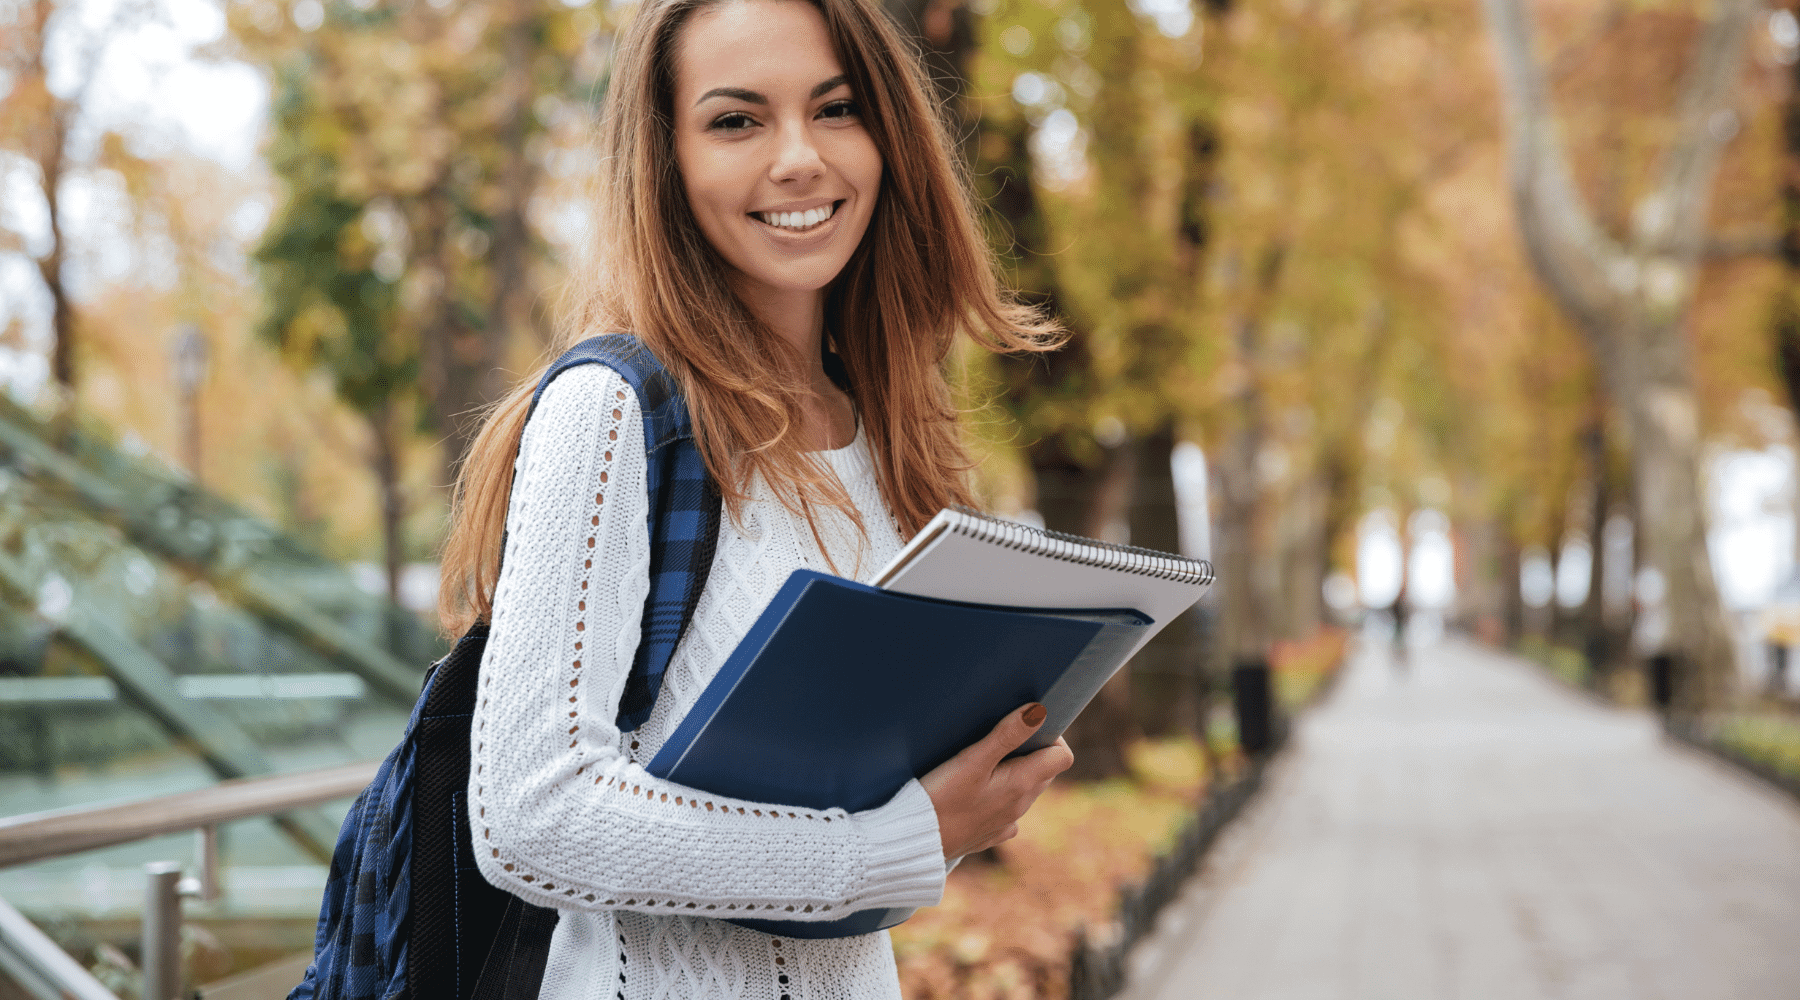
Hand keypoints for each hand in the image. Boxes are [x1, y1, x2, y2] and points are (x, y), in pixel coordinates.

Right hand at [919, 703, 1075, 859]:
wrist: (913, 843)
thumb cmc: (940, 798)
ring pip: (1024, 791)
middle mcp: (1019, 807)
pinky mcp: (987, 835)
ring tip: (982, 762)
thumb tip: (1038, 711)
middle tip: (1000, 738)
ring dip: (1015, 773)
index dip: (1051, 738)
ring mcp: (1004, 823)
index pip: (1062, 758)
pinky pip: (1005, 813)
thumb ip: (1006, 735)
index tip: (1025, 727)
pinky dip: (998, 798)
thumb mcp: (972, 761)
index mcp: (1021, 785)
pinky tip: (973, 792)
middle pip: (1044, 772)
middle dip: (1032, 752)